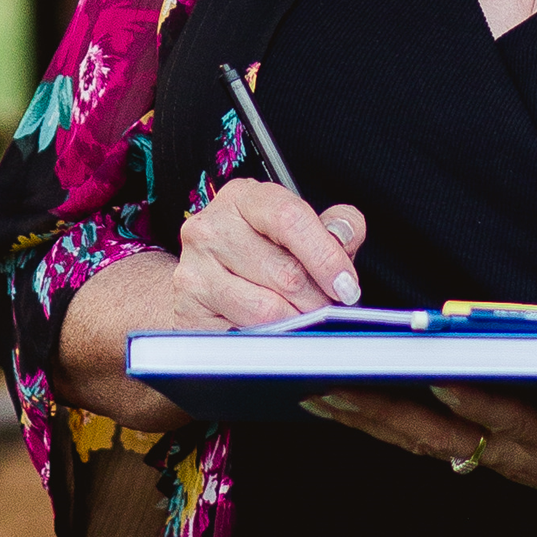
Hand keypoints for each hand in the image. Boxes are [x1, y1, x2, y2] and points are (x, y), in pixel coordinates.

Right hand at [171, 179, 368, 330]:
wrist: (205, 278)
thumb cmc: (260, 251)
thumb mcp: (299, 229)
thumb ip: (334, 227)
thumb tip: (345, 235)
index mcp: (243, 198)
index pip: (290, 219)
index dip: (326, 256)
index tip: (347, 285)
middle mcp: (211, 227)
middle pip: (284, 272)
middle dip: (316, 298)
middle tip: (324, 307)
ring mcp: (195, 268)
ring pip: (266, 309)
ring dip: (294, 321)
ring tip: (300, 318)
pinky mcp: (189, 309)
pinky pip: (243, 334)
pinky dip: (267, 338)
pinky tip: (271, 329)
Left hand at [298, 382, 536, 536]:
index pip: (511, 421)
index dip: (475, 403)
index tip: (438, 376)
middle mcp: (520, 453)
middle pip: (441, 433)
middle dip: (382, 409)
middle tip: (328, 383)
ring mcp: (500, 457)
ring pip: (423, 440)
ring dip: (369, 417)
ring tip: (316, 390)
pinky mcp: (492, 454)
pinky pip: (429, 441)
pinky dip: (387, 423)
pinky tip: (351, 405)